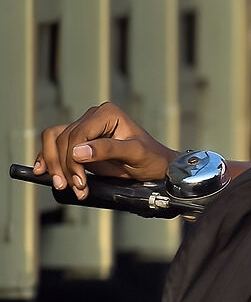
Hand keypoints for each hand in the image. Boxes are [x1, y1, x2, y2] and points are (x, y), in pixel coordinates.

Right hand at [35, 103, 173, 198]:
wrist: (155, 167)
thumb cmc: (150, 158)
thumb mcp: (134, 154)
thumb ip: (108, 150)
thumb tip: (78, 151)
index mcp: (107, 114)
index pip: (77, 133)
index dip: (72, 158)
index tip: (79, 181)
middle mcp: (93, 117)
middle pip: (63, 138)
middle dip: (64, 166)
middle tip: (73, 187)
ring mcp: (85, 128)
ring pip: (55, 141)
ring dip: (54, 164)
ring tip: (63, 185)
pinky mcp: (80, 141)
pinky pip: (55, 145)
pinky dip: (48, 158)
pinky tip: (43, 171)